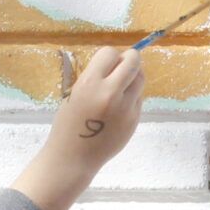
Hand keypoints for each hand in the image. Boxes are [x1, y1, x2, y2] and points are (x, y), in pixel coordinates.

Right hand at [11, 46, 145, 209]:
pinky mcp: (134, 119)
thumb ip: (95, 77)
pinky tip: (118, 108)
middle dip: (130, 59)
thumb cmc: (69, 123)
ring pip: (140, 79)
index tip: (108, 62)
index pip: (110, 53)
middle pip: (133, 61)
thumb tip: (116, 61)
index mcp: (90, 83)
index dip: (110, 56)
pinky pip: (138, 98)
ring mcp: (125, 107)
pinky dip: (132, 97)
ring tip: (121, 86)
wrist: (74, 156)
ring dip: (133, 77)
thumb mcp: (74, 94)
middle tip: (125, 64)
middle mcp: (110, 93)